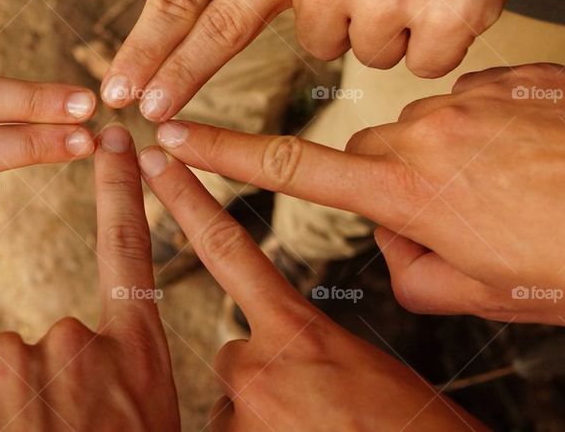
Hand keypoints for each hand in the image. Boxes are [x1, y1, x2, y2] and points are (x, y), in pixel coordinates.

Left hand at [0, 125, 178, 430]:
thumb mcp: (136, 419)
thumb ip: (118, 373)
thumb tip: (86, 358)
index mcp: (135, 353)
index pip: (127, 250)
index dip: (118, 190)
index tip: (112, 138)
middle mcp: (73, 345)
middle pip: (43, 332)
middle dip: (36, 369)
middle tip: (45, 429)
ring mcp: (8, 363)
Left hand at [107, 0, 564, 120]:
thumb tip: (283, 11)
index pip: (216, 20)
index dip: (175, 65)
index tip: (139, 101)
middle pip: (321, 44)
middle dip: (350, 15)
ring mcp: (383, 1)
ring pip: (375, 53)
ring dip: (397, 22)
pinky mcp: (440, 21)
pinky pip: (426, 62)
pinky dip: (441, 33)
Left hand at [137, 145, 483, 430]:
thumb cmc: (407, 425)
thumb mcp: (361, 364)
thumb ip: (307, 342)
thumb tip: (285, 349)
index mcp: (298, 328)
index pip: (226, 247)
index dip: (185, 200)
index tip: (157, 159)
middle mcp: (260, 363)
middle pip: (233, 354)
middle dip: (262, 375)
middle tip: (314, 405)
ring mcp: (244, 409)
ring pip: (233, 401)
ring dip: (261, 416)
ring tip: (314, 430)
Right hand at [152, 64, 564, 326]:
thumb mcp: (485, 295)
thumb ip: (412, 269)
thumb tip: (399, 239)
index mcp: (410, 191)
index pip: (292, 169)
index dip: (225, 154)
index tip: (178, 135)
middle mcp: (429, 131)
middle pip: (371, 155)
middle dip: (393, 188)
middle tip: (460, 228)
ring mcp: (476, 95)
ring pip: (426, 131)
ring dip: (447, 162)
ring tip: (513, 193)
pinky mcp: (519, 75)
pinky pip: (476, 102)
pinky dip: (492, 131)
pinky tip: (538, 158)